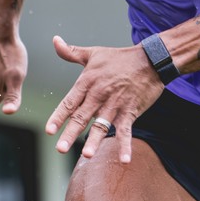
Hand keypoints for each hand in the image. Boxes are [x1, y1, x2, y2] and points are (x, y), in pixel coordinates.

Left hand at [46, 35, 162, 162]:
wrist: (150, 60)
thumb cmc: (119, 58)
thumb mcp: (93, 53)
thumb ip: (71, 52)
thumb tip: (54, 40)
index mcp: (87, 82)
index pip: (69, 103)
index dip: (59, 117)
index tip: (49, 130)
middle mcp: (99, 95)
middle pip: (82, 117)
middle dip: (70, 133)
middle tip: (60, 148)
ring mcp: (116, 104)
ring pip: (102, 125)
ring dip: (95, 140)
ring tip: (87, 155)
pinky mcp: (131, 111)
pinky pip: (127, 130)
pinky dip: (126, 145)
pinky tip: (124, 160)